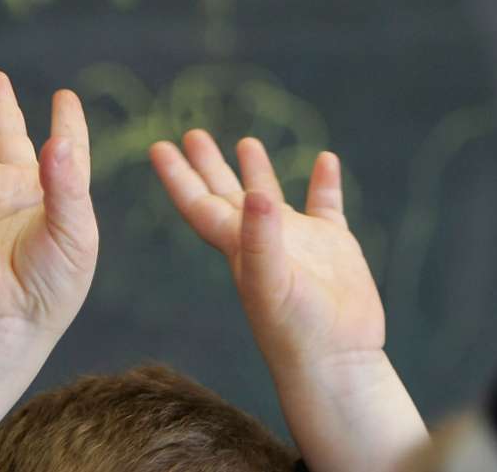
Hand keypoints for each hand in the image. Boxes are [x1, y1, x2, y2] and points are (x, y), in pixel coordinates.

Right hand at [0, 71, 97, 336]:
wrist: (9, 320)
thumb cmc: (53, 284)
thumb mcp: (75, 233)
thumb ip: (67, 186)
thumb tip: (56, 141)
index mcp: (61, 195)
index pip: (67, 149)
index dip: (67, 123)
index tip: (65, 96)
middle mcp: (21, 190)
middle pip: (9, 135)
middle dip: (0, 106)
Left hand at [151, 132, 424, 471]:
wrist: (338, 362)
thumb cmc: (297, 331)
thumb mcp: (271, 284)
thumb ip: (261, 239)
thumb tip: (257, 193)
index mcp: (238, 248)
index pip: (200, 205)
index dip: (178, 177)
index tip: (158, 146)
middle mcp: (263, 241)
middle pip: (227, 194)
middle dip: (208, 165)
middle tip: (192, 133)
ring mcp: (299, 242)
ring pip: (271, 198)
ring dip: (258, 171)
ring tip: (246, 140)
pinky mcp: (334, 247)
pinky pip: (326, 205)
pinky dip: (325, 183)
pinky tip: (326, 159)